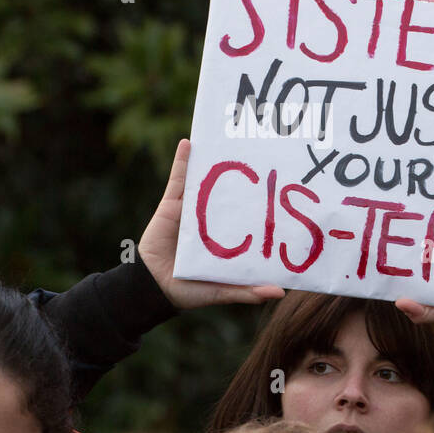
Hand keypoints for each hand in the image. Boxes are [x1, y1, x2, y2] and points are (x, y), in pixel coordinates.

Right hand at [138, 138, 285, 308]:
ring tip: (227, 139)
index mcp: (226, 235)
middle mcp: (211, 219)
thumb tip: (280, 293)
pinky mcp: (171, 205)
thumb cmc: (189, 291)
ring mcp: (191, 209)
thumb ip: (247, 290)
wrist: (153, 288)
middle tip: (261, 154)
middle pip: (229, 192)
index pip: (247, 215)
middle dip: (242, 175)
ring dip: (212, 160)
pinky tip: (189, 142)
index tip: (280, 188)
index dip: (261, 202)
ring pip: (204, 180)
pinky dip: (183, 160)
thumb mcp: (222, 291)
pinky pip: (177, 180)